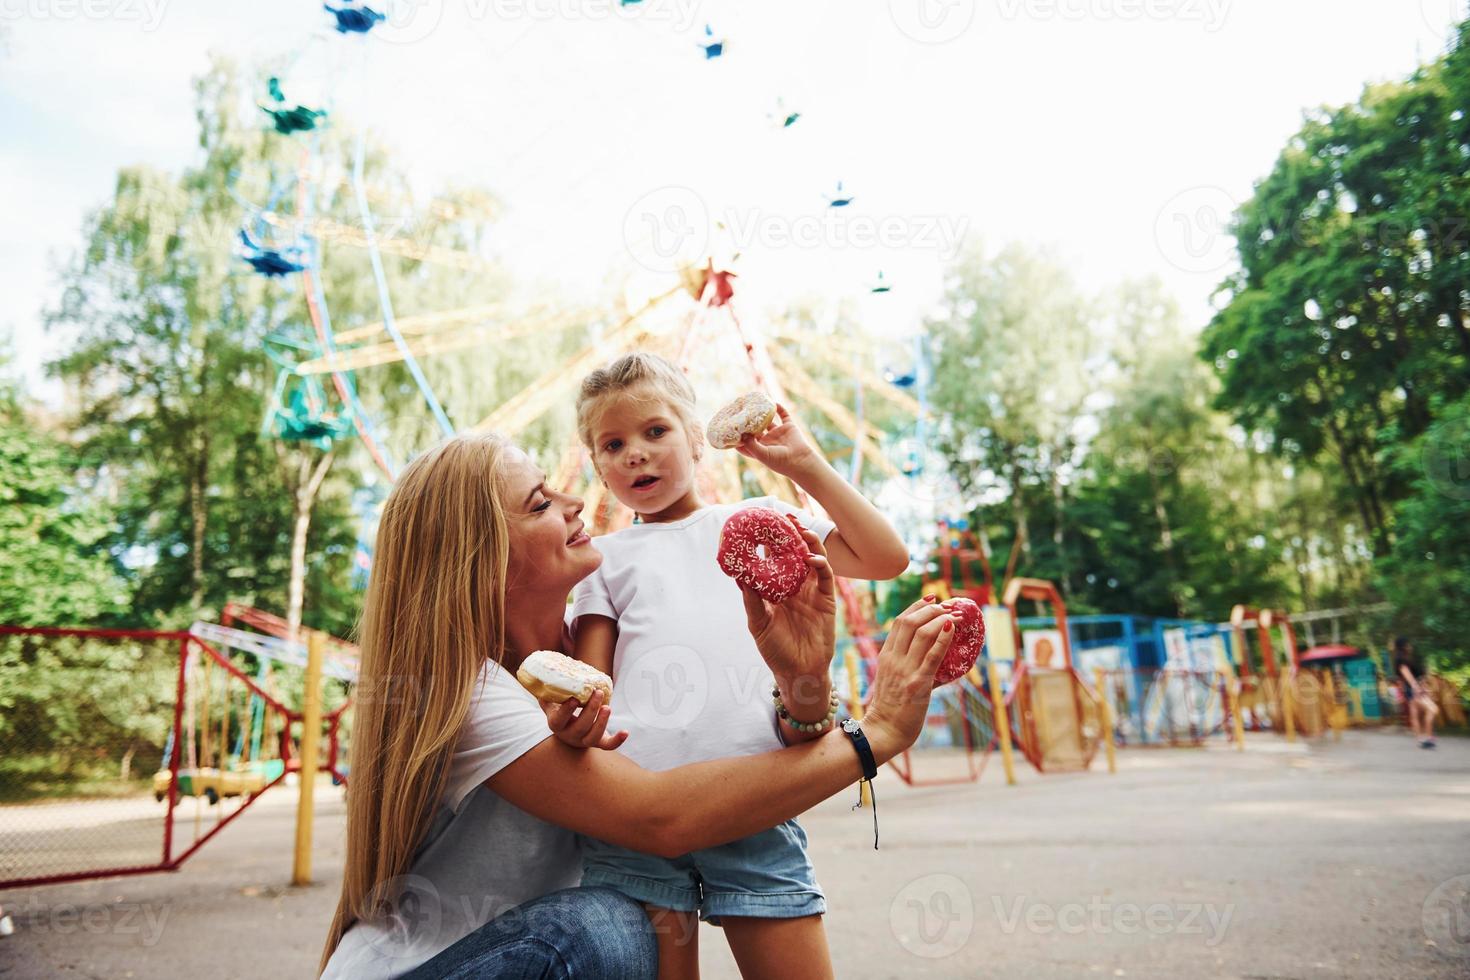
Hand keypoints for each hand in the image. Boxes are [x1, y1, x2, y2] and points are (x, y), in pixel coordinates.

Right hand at [539, 690, 627, 751]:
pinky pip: (608, 745)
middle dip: (590, 710)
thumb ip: (547, 692)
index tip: (574, 699)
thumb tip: (541, 677)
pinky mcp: (598, 743)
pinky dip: (617, 740)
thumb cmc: (560, 710)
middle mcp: (570, 735)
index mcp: (556, 724)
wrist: (569, 731)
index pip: (559, 720)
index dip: (566, 711)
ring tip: (607, 707)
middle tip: (597, 692)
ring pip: (593, 736)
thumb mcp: (551, 703)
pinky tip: (625, 732)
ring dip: (602, 722)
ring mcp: (584, 740)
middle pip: (580, 727)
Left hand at [734, 404, 821, 478]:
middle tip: (739, 412)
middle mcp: (768, 441)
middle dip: (747, 422)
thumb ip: (751, 445)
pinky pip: (783, 415)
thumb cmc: (780, 462)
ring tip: (754, 404)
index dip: (737, 437)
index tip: (728, 430)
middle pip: (754, 429)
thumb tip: (742, 434)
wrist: (800, 461)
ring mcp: (778, 433)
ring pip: (768, 421)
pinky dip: (779, 408)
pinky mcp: (788, 427)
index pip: (745, 443)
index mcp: (760, 449)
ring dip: (762, 413)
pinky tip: (772, 401)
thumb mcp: (762, 455)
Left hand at [739, 517, 836, 691]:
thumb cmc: (776, 649)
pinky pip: (824, 576)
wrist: (799, 671)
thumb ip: (751, 598)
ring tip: (801, 530)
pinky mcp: (826, 599)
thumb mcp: (758, 623)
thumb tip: (738, 575)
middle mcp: (794, 585)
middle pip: (794, 552)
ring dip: (808, 542)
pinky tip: (811, 558)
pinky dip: (820, 564)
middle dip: (791, 534)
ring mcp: (811, 591)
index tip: (759, 524)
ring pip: (812, 558)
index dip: (768, 541)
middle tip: (784, 517)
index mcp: (776, 588)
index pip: (772, 558)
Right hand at [860, 597, 959, 762]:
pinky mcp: (918, 683)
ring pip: (922, 633)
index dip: (917, 606)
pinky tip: (953, 628)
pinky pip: (933, 655)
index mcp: (886, 655)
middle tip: (948, 607)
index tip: (931, 599)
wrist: (883, 731)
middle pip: (910, 621)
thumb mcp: (891, 678)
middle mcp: (893, 659)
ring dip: (941, 619)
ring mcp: (905, 670)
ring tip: (956, 615)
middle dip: (932, 609)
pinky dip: (943, 638)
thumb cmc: (890, 708)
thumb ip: (904, 664)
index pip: (900, 621)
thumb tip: (928, 655)